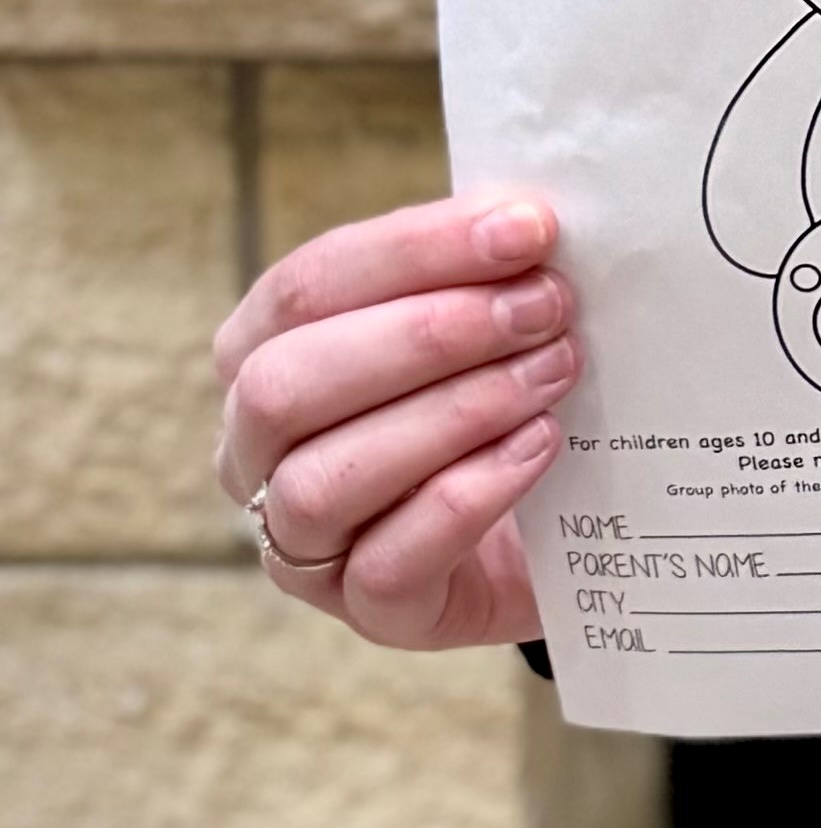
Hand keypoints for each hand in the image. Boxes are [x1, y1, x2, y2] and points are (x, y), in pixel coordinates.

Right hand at [210, 194, 566, 654]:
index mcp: (264, 353)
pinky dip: (466, 497)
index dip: (415, 250)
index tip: (527, 228)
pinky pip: (386, 562)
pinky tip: (539, 448)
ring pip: (322, 479)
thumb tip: (530, 217)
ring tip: (552, 374)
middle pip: (288, 383)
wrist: (559, 536)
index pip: (306, 286)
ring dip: (450, 413)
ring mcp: (300, 541)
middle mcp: (255, 449)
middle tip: (546, 307)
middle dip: (425, 334)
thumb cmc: (502, 405)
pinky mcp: (367, 610)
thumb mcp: (484, 332)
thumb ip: (482, 276)